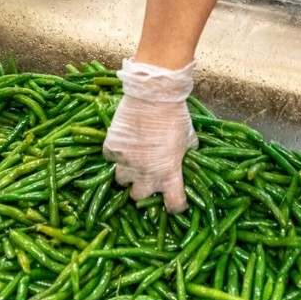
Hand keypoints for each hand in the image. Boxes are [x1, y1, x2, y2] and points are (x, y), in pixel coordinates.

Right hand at [102, 59, 196, 212]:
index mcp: (169, 173)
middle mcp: (146, 174)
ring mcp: (126, 162)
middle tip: (146, 177)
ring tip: (131, 162)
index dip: (175, 205)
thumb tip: (189, 157)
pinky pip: (110, 159)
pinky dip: (115, 154)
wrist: (153, 94)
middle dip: (143, 189)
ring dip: (127, 174)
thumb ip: (188, 152)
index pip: (174, 204)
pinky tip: (122, 145)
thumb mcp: (189, 137)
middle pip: (139, 197)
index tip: (174, 201)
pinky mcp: (112, 148)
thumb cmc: (176, 115)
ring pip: (121, 181)